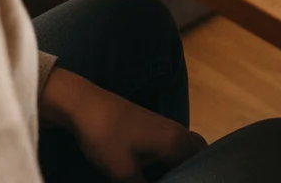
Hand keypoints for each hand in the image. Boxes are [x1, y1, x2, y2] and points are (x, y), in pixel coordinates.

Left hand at [42, 68, 205, 182]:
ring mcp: (166, 126)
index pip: (198, 170)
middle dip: (191, 173)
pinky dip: (173, 159)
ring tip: (168, 179)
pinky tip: (158, 172)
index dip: (192, 180)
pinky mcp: (153, 126)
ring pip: (186, 151)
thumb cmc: (106, 138)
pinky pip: (174, 146)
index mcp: (176, 142)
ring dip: (181, 167)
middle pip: (197, 158)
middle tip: (177, 182)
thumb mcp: (123, 173)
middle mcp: (178, 132)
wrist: (83, 106)